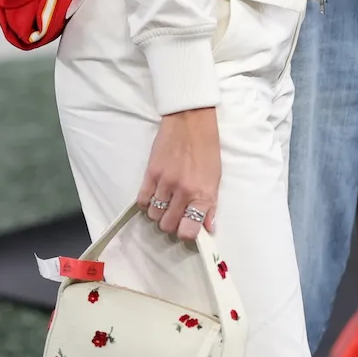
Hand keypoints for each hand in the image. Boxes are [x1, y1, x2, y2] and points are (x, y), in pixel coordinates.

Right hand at [137, 108, 219, 240]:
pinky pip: (142, 200)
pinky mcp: (150, 173)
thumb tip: (208, 228)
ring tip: (164, 204)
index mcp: (203, 194)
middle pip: (168, 225)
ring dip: (158, 214)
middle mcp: (184, 192)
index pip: (189, 230)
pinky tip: (153, 197)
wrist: (190, 122)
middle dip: (171, 225)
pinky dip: (146, 204)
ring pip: (154, 215)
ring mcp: (165, 183)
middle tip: (175, 216)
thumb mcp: (215, 178)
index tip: (186, 229)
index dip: (186, 234)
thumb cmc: (207, 149)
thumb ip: (210, 205)